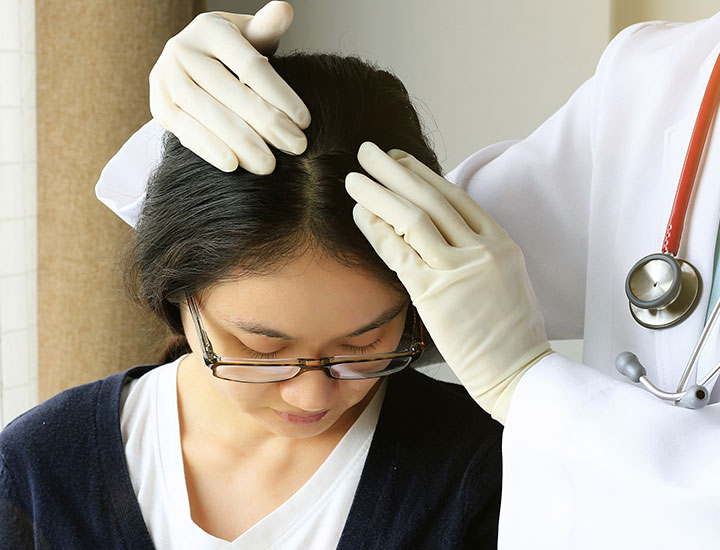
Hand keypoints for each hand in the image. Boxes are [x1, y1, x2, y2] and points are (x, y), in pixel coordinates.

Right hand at [149, 1, 310, 173]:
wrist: (193, 66)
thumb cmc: (233, 53)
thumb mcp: (251, 36)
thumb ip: (267, 28)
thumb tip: (284, 10)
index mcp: (210, 29)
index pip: (250, 65)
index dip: (279, 94)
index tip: (305, 122)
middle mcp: (182, 49)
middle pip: (231, 92)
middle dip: (267, 123)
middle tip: (296, 147)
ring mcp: (165, 78)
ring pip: (208, 114)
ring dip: (241, 142)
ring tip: (269, 165)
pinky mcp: (159, 106)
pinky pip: (186, 131)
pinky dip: (210, 149)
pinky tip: (234, 165)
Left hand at [345, 142, 551, 422]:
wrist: (520, 373)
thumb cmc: (511, 334)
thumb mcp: (505, 279)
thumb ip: (477, 252)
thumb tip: (441, 234)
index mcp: (500, 243)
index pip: (455, 197)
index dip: (422, 174)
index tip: (399, 160)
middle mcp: (480, 249)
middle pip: (430, 198)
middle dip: (395, 170)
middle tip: (368, 151)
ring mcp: (457, 270)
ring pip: (412, 218)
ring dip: (378, 194)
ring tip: (354, 178)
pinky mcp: (434, 295)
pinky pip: (398, 254)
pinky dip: (376, 231)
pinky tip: (359, 216)